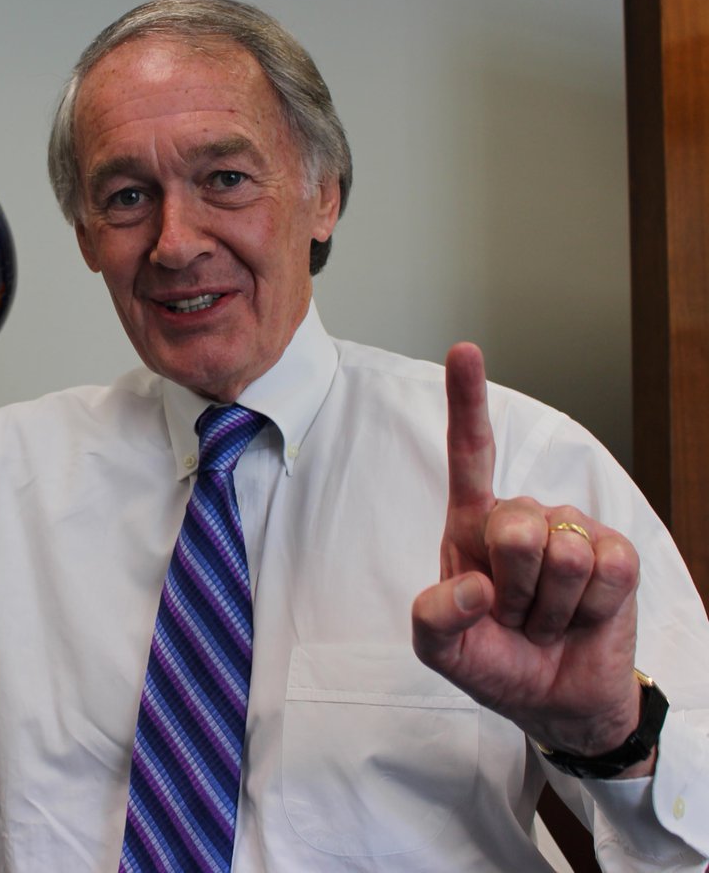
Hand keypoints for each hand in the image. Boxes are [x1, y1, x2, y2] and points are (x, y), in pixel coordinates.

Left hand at [412, 343, 648, 771]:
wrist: (555, 700)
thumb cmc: (491, 662)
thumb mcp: (441, 650)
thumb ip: (434, 618)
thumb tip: (473, 586)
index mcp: (471, 526)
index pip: (468, 456)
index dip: (468, 402)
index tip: (465, 350)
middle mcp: (522, 517)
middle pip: (515, 526)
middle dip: (513, 588)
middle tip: (513, 613)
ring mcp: (572, 531)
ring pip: (562, 554)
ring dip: (550, 606)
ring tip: (544, 619)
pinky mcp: (617, 555)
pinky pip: (609, 571)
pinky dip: (590, 610)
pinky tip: (580, 618)